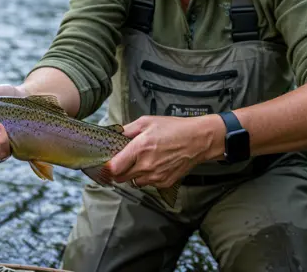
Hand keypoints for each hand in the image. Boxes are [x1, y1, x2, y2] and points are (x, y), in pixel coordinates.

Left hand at [106, 115, 224, 187]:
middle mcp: (146, 166)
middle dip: (119, 171)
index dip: (108, 166)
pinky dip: (146, 177)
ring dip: (133, 174)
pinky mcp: (164, 183)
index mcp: (139, 149)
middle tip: (123, 161)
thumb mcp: (146, 121)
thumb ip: (126, 130)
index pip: (113, 168)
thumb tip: (112, 135)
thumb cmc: (173, 128)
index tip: (108, 162)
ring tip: (142, 161)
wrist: (198, 140)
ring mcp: (156, 177)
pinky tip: (154, 165)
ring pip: (134, 182)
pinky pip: (147, 184)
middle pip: (120, 178)